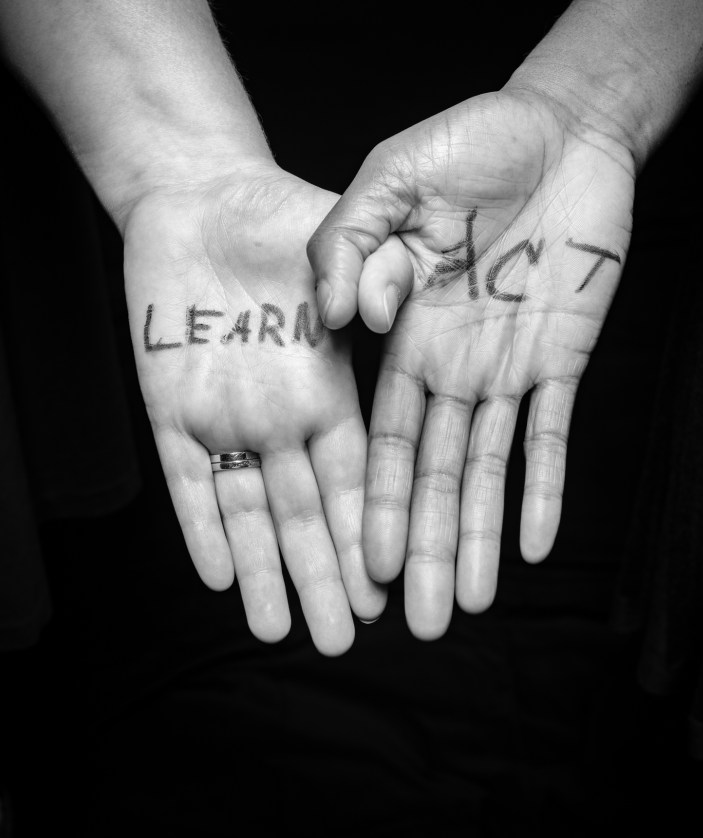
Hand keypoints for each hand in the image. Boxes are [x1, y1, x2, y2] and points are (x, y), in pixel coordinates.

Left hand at [124, 162, 385, 654]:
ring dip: (262, 569)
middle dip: (324, 575)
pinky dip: (198, 525)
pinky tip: (216, 576)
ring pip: (247, 509)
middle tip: (345, 639)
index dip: (374, 527)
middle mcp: (284, 414)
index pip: (358, 473)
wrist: (203, 200)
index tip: (394, 582)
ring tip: (279, 631)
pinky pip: (185, 477)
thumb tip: (376, 313)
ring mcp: (227, 414)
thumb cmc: (279, 214)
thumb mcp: (334, 242)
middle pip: (306, 509)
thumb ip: (362, 278)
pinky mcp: (170, 405)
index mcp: (332, 383)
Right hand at [307, 88, 634, 637]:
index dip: (372, 497)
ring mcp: (510, 363)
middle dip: (422, 542)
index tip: (359, 560)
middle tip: (413, 619)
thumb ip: (352, 239)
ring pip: (488, 466)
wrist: (561, 125)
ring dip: (475, 534)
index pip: (382, 431)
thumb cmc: (471, 139)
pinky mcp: (565, 354)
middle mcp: (453, 360)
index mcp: (405, 327)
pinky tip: (530, 545)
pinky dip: (544, 488)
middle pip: (432, 468)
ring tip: (462, 603)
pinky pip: (554, 433)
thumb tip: (345, 316)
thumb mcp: (392, 176)